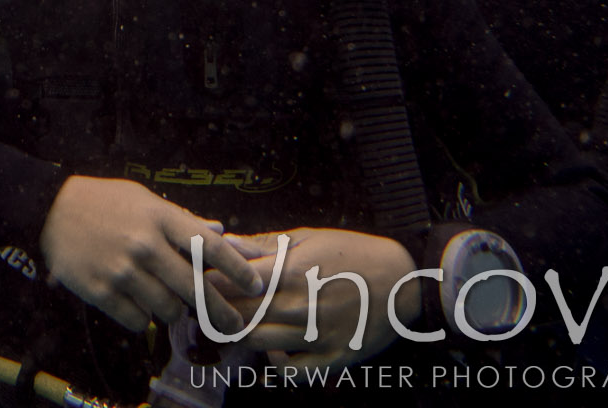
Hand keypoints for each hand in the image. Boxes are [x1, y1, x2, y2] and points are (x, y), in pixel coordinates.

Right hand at [37, 175, 259, 333]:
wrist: (50, 210)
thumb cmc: (103, 201)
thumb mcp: (144, 199)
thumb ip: (182, 219)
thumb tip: (219, 231)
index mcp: (159, 217)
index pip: (210, 248)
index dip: (239, 270)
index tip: (255, 286)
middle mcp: (145, 245)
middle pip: (194, 289)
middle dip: (219, 311)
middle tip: (232, 323)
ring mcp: (122, 271)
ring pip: (166, 309)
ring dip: (173, 311)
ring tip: (169, 302)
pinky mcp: (101, 292)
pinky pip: (136, 320)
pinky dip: (142, 317)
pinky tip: (138, 304)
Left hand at [222, 227, 416, 367]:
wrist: (404, 281)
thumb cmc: (354, 253)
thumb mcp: (309, 237)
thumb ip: (265, 243)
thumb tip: (228, 243)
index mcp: (292, 271)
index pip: (232, 282)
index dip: (211, 281)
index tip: (203, 279)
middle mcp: (300, 306)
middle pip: (238, 313)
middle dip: (217, 308)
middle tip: (209, 303)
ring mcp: (316, 335)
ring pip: (257, 341)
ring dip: (239, 333)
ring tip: (234, 323)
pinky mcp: (331, 358)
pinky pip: (290, 370)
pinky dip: (274, 362)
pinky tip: (272, 348)